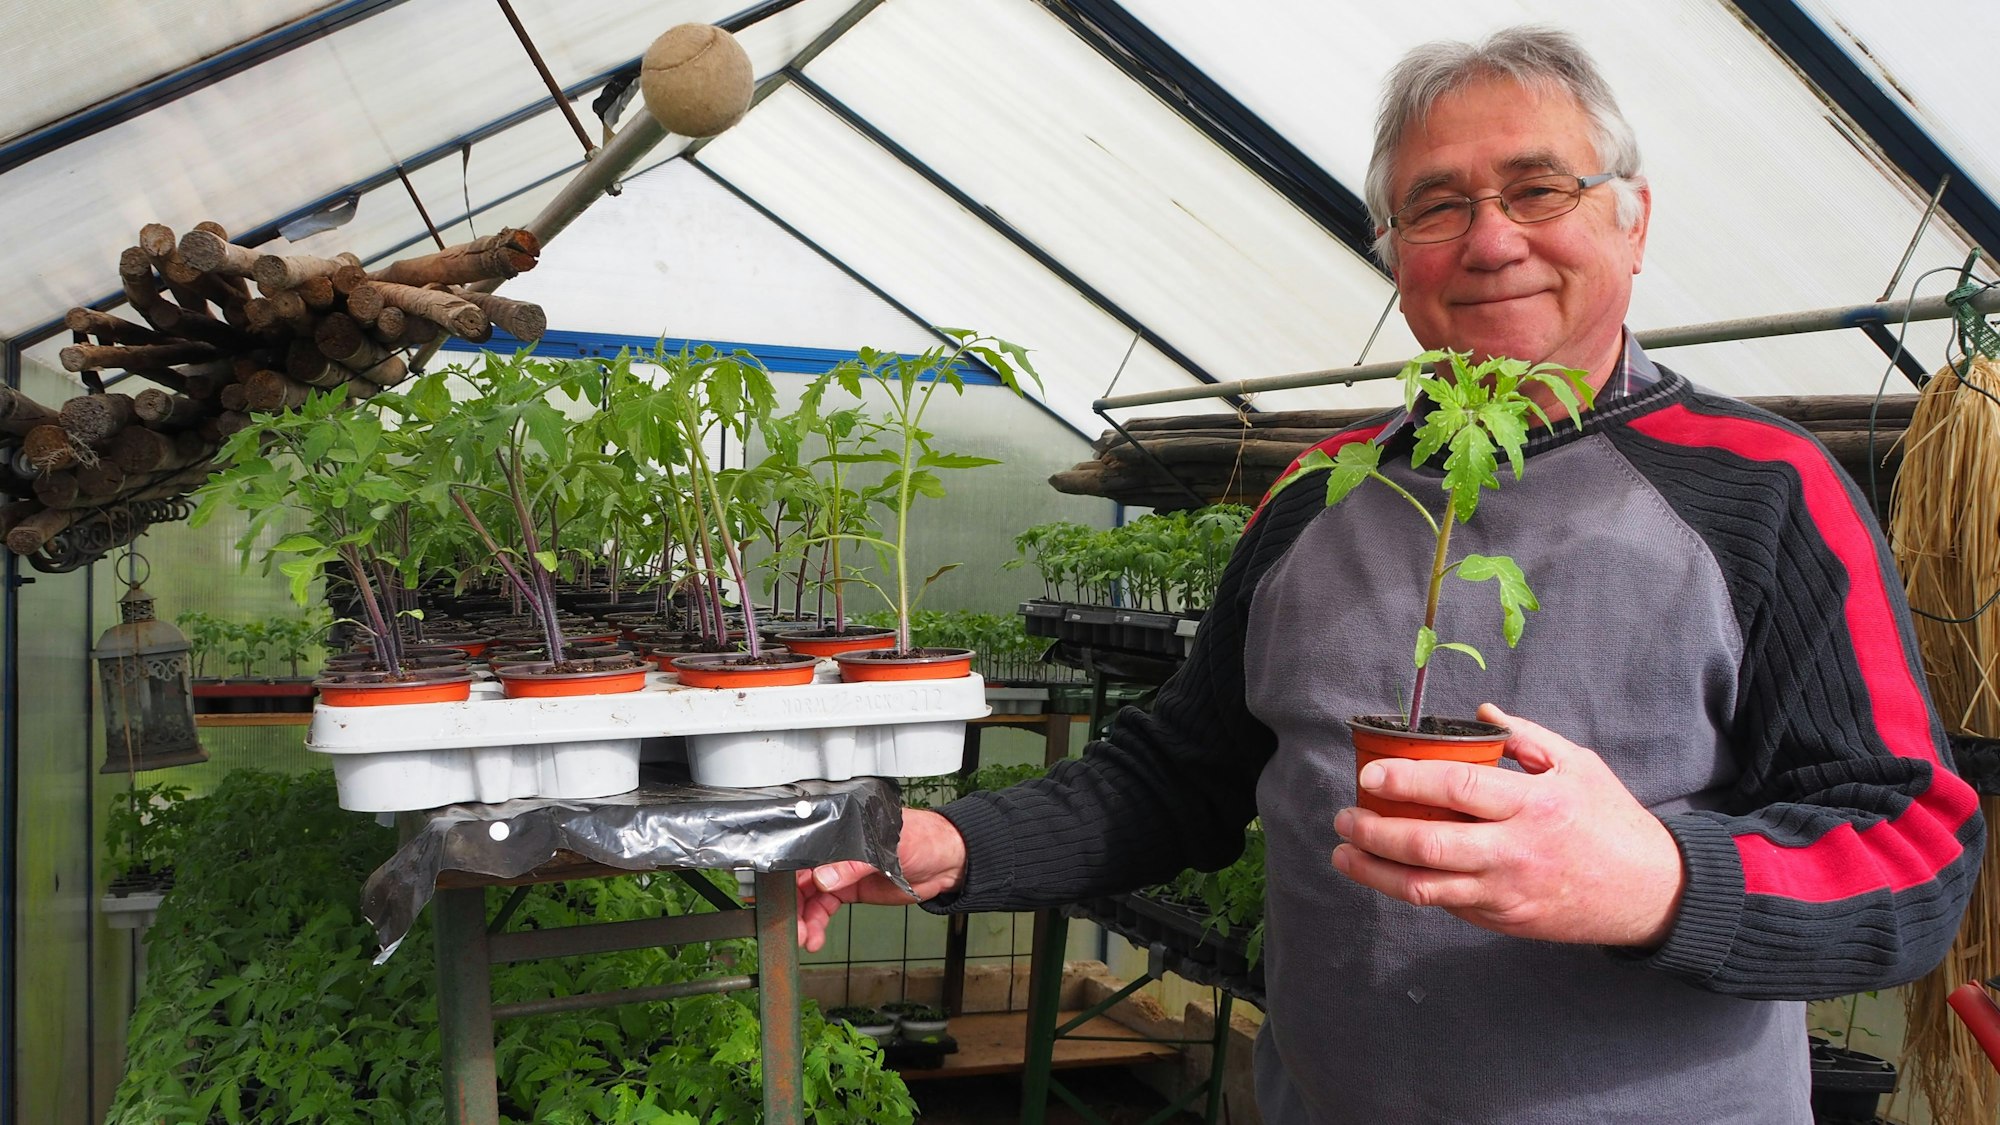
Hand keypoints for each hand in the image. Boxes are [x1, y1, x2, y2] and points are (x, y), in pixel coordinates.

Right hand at [795, 808, 968, 951]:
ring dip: (803, 918)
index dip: (784, 870)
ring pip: (809, 895)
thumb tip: (823, 878)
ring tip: (804, 938)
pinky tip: (814, 938)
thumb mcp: (886, 850)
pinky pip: (824, 908)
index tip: (776, 893)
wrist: (946, 862)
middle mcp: (835, 848)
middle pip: (799, 875)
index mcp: (840, 827)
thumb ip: (853, 865)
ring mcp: (840, 870)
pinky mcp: (849, 890)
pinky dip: (816, 923)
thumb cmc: (921, 839)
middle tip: (790, 925)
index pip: (802, 846)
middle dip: (791, 902)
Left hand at [1330, 703, 1686, 947]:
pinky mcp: (1504, 920)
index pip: (1457, 788)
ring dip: (1375, 871)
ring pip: (1425, 887)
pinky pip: (1447, 904)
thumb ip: (1528, 738)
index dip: (1406, 780)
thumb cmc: (1612, 821)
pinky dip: (1411, 888)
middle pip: (1428, 843)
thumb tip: (1481, 714)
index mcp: (1533, 803)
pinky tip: (1387, 872)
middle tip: (1345, 815)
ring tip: (1345, 851)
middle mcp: (1515, 850)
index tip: (1370, 775)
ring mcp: (1507, 891)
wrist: (1651, 894)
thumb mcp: (1579, 765)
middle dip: (1375, 830)